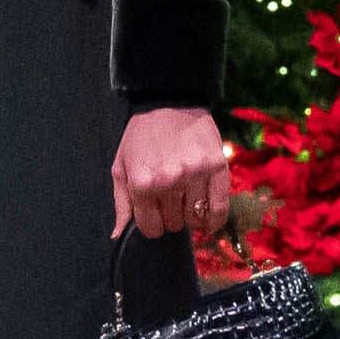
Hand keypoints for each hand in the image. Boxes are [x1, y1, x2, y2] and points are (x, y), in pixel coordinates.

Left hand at [111, 106, 230, 239]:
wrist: (169, 102)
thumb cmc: (142, 136)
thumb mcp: (121, 167)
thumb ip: (122, 204)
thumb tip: (119, 236)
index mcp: (142, 183)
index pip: (151, 228)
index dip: (153, 224)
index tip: (155, 214)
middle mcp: (168, 181)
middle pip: (174, 224)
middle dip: (171, 216)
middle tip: (171, 200)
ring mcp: (195, 175)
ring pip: (195, 218)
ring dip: (191, 215)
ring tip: (187, 201)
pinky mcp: (216, 167)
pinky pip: (220, 208)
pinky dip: (215, 220)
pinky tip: (209, 221)